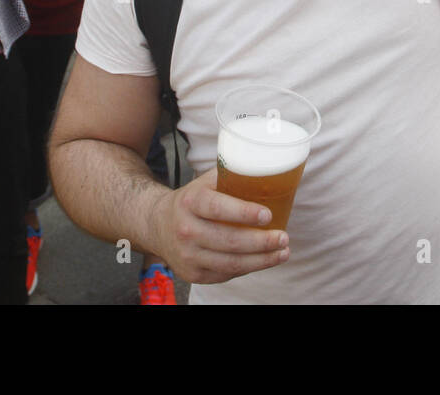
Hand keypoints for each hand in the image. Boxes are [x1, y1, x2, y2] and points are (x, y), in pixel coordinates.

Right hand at [147, 168, 290, 284]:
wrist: (156, 224)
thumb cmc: (192, 201)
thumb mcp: (204, 183)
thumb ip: (231, 175)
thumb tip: (268, 166)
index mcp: (190, 202)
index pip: (217, 207)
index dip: (244, 212)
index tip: (268, 215)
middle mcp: (186, 230)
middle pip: (228, 240)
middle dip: (261, 241)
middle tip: (283, 237)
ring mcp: (188, 255)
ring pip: (230, 262)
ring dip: (261, 260)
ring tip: (283, 252)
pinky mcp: (193, 274)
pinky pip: (226, 273)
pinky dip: (249, 268)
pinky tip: (264, 260)